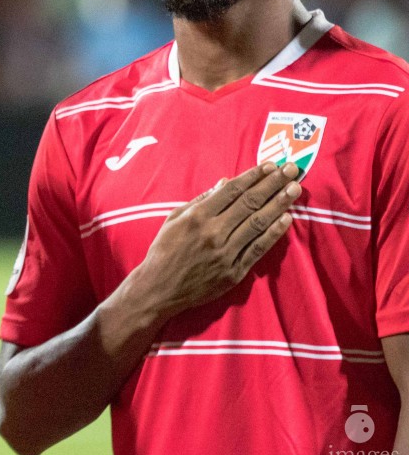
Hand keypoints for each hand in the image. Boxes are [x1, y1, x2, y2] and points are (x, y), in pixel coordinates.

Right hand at [128, 161, 300, 322]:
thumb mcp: (174, 219)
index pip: (232, 191)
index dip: (254, 176)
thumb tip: (225, 183)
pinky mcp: (234, 272)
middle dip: (273, 185)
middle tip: (291, 171)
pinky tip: (286, 219)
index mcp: (197, 216)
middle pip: (250, 203)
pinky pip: (258, 249)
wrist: (159, 288)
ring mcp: (226, 253)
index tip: (271, 166)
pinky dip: (274, 233)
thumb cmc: (164, 250)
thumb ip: (201, 201)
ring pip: (258, 224)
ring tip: (295, 189)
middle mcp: (214, 232)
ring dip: (279, 204)